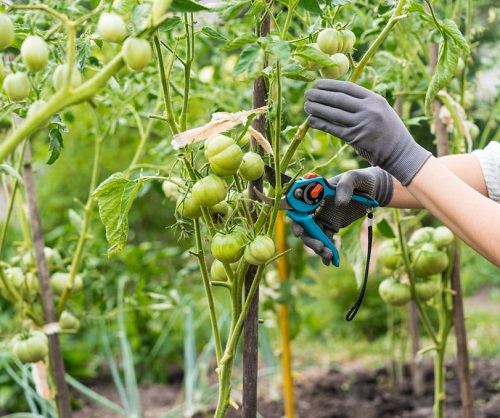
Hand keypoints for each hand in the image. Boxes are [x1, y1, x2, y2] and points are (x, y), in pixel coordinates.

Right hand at [291, 167, 393, 264]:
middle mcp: (315, 207)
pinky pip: (326, 239)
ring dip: (319, 247)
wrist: (374, 189)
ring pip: (314, 235)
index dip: (296, 221)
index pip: (299, 207)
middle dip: (310, 239)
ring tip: (329, 256)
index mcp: (315, 194)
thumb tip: (339, 203)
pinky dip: (327, 251)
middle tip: (321, 248)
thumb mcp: (354, 178)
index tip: (300, 233)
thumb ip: (345, 187)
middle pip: (305, 226)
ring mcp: (323, 217)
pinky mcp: (331, 225)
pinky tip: (331, 261)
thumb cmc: (360, 179)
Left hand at [304, 80, 430, 185]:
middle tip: (307, 93)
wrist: (399, 152)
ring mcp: (361, 124)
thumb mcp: (381, 110)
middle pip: (338, 99)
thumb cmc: (388, 131)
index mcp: (375, 99)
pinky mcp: (355, 138)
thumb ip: (364, 103)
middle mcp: (368, 110)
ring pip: (333, 113)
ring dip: (317, 109)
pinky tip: (310, 120)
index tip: (318, 83)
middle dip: (320, 95)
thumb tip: (339, 96)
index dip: (331, 85)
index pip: (348, 88)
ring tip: (306, 106)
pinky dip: (320, 124)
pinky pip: (333, 129)